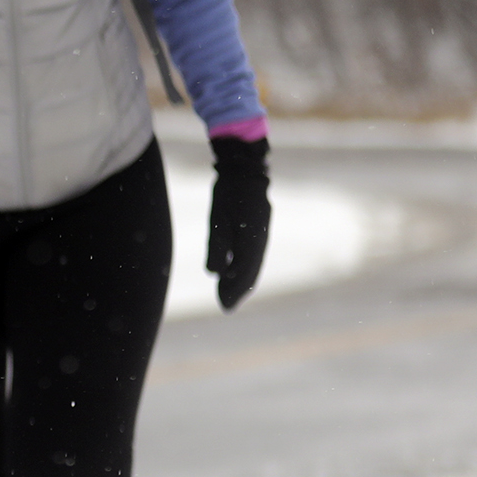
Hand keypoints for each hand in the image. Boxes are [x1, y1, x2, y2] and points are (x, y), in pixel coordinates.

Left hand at [207, 134, 269, 310]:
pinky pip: (252, 254)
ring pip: (252, 263)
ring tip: (229, 295)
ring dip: (241, 280)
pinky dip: (244, 267)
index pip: (244, 270)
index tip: (224, 306)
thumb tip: (215, 273)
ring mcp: (261, 232)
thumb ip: (217, 246)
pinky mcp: (258, 229)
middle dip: (238, 289)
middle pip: (251, 270)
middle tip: (226, 306)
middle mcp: (260, 237)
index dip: (234, 289)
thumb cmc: (228, 192)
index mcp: (252, 236)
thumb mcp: (218, 218)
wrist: (244, 169)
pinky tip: (233, 274)